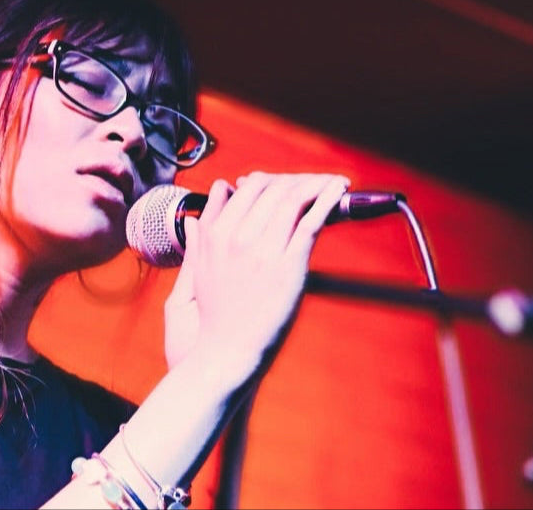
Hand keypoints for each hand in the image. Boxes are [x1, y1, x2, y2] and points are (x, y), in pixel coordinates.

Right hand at [162, 172, 349, 383]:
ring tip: (335, 182)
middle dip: (298, 179)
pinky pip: (311, 222)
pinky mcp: (289, 265)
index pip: (247, 189)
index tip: (286, 183)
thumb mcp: (195, 275)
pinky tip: (338, 190)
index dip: (270, 180)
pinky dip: (327, 200)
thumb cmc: (210, 321)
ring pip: (293, 199)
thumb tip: (195, 218)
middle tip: (316, 182)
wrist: (225, 354)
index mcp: (215, 235)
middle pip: (273, 189)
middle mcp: (237, 236)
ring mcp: (263, 249)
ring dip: (318, 183)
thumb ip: (197, 242)